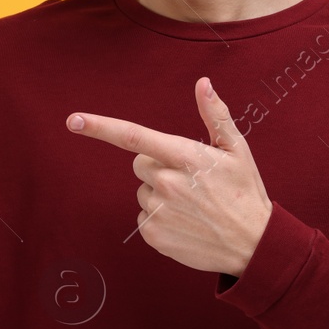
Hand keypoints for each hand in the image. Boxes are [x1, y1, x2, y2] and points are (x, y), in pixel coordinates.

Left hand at [67, 77, 271, 276]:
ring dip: (160, 194)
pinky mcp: (154, 235)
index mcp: (185, 157)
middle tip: (190, 180)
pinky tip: (186, 223)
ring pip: (143, 191)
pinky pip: (143, 217)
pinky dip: (160, 218)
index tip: (73, 120)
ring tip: (192, 205)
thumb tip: (203, 83)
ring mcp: (159, 211)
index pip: (134, 136)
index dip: (100, 127)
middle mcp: (167, 183)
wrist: (254, 245)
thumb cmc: (245, 192)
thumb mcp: (237, 150)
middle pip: (139, 163)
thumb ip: (215, 115)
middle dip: (157, 166)